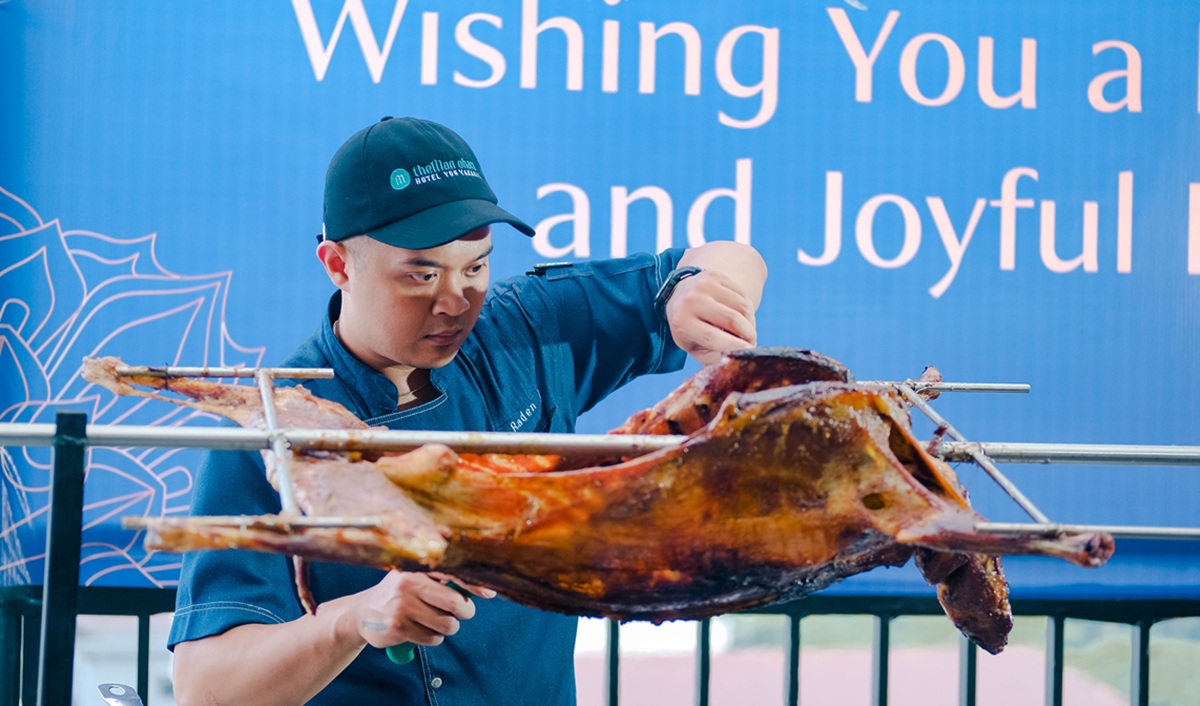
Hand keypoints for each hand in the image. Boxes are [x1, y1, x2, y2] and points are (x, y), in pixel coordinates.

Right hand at [350, 571, 492, 648]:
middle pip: (455, 603)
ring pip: (447, 624)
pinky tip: (421, 631)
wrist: (360, 613)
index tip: (490, 592)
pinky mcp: (398, 629)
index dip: (474, 584)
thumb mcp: (413, 578)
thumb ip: (440, 581)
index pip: (452, 574)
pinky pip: (432, 638)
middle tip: (461, 613)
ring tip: (436, 623)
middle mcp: (409, 585)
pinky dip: (433, 638)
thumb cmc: (396, 594)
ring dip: (448, 628)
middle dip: (465, 612)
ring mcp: (402, 607)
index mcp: (416, 570)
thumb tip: (482, 587)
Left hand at [664, 269, 756, 365]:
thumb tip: (733, 366)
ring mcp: (704, 284)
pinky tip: (740, 316)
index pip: (712, 337)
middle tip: (751, 344)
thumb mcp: (693, 346)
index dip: (734, 346)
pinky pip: (743, 295)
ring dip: (750, 323)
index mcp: (682, 322)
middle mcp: (692, 300)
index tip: (749, 353)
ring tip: (745, 331)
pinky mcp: (716, 275)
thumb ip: (712, 359)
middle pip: (732, 319)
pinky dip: (747, 309)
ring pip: (742, 306)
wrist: (680, 293)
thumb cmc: (689, 327)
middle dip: (748, 335)